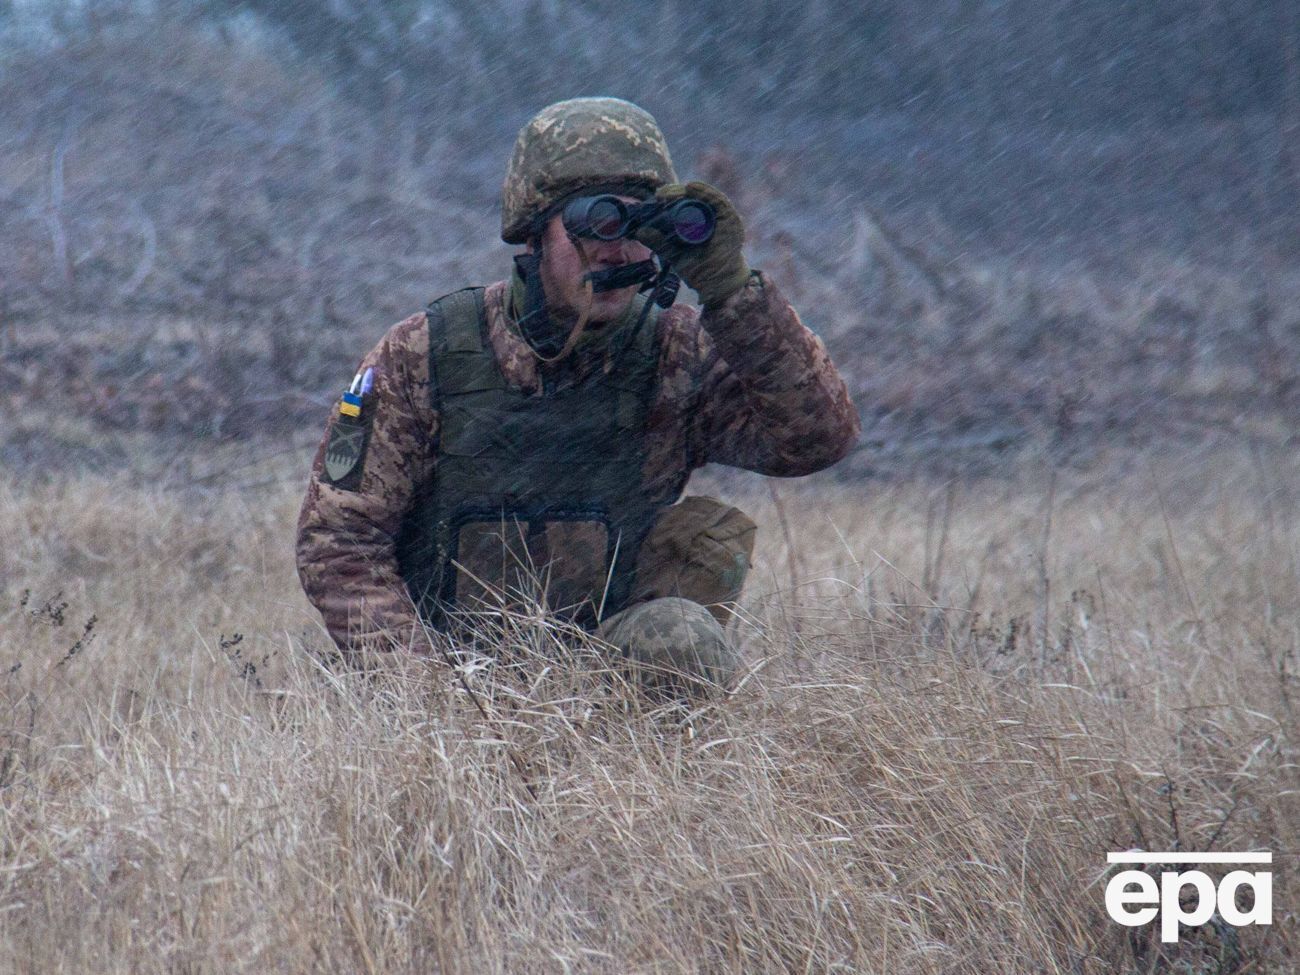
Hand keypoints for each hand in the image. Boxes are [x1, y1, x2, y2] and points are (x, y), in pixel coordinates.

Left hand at [634, 181, 749, 307]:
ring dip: (686, 191)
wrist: (717, 287)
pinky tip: (691, 187)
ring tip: (670, 193)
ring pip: (705, 197)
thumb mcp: (675, 254)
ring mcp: (723, 218)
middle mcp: (713, 217)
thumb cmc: (700, 271)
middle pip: (694, 197)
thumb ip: (660, 243)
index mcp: (700, 221)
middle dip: (676, 192)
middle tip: (660, 194)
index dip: (671, 197)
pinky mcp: (731, 220)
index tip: (657, 196)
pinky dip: (705, 193)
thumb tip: (639, 231)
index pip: (685, 203)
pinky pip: (718, 201)